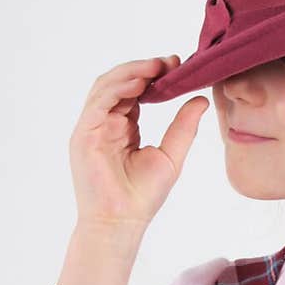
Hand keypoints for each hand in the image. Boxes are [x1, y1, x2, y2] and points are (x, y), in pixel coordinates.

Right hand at [68, 55, 208, 226]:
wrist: (121, 223)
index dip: (154, 75)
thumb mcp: (171, 155)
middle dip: (144, 69)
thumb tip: (201, 99)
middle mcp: (105, 123)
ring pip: (106, 86)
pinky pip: (98, 103)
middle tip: (170, 62)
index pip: (136, 91)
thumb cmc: (142, 197)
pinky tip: (139, 84)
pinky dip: (117, 89)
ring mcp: (92, 128)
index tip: (178, 66)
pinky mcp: (83, 135)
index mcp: (123, 127)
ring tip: (156, 67)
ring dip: (131, 72)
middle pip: (119, 83)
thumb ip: (183, 127)